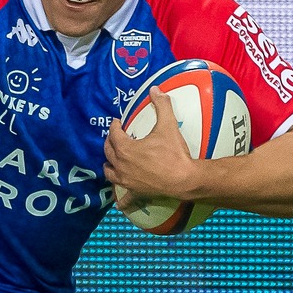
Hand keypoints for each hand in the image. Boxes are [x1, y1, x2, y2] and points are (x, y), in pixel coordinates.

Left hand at [103, 88, 202, 202]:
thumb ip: (162, 105)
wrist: (184, 178)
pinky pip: (125, 198)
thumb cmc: (174, 153)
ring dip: (109, 165)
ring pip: (110, 173)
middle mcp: (121, 165)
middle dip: (109, 143)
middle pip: (109, 152)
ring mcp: (126, 181)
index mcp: (125, 148)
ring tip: (111, 161)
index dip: (114, 126)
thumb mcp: (168, 125)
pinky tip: (119, 203)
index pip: (114, 134)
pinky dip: (122, 200)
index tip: (117, 121)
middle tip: (114, 138)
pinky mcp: (135, 192)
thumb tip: (155, 89)